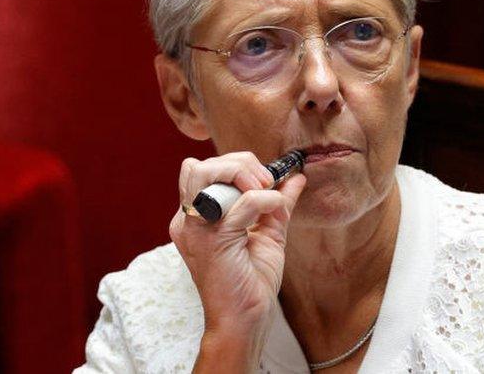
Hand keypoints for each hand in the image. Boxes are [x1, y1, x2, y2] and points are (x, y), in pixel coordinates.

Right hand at [169, 151, 305, 368]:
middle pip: (200, 166)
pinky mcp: (214, 239)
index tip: (263, 181)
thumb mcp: (267, 233)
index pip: (201, 170)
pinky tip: (275, 210)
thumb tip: (295, 177)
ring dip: (242, 173)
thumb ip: (276, 203)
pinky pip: (242, 202)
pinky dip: (265, 199)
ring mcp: (196, 229)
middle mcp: (188, 220)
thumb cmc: (250, 282)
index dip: (234, 166)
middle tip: (266, 183)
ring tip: (264, 190)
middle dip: (239, 164)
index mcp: (195, 218)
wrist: (246, 319)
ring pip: (206, 173)